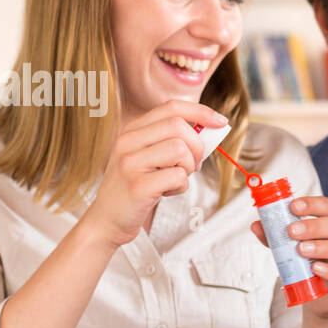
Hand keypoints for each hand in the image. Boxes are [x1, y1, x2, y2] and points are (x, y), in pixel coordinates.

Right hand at [82, 100, 226, 248]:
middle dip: (197, 146)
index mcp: (133, 130)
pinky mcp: (137, 186)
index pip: (171, 107)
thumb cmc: (136, 187)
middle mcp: (128, 141)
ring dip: (188, 168)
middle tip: (194, 165)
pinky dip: (181, 186)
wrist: (107, 219)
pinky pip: (177, 176)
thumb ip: (172, 141)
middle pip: (178, 126)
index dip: (200, 111)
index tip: (220, 122)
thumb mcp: (149, 157)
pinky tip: (167, 192)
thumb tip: (209, 131)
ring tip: (176, 179)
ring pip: (180, 150)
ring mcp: (130, 162)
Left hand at [250, 195, 327, 319]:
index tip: (292, 206)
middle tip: (292, 231)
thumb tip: (256, 225)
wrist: (322, 298)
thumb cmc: (310, 265)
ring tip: (302, 251)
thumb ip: (276, 237)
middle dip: (315, 226)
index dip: (313, 204)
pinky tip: (316, 269)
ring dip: (324, 247)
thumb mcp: (291, 249)